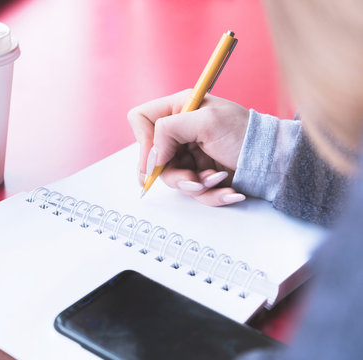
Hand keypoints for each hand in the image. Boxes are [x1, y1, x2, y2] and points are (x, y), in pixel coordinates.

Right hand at [127, 90, 248, 205]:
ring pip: (172, 178)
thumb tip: (151, 156)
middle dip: (175, 173)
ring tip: (217, 180)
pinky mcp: (200, 174)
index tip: (158, 159)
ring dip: (195, 186)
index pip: (141, 120)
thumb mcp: (207, 122)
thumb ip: (169, 130)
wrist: (274, 160)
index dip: (144, 141)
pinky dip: (210, 194)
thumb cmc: (246, 134)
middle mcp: (180, 131)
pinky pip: (192, 191)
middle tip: (193, 180)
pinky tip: (228, 190)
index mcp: (179, 108)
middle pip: (154, 158)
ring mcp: (189, 154)